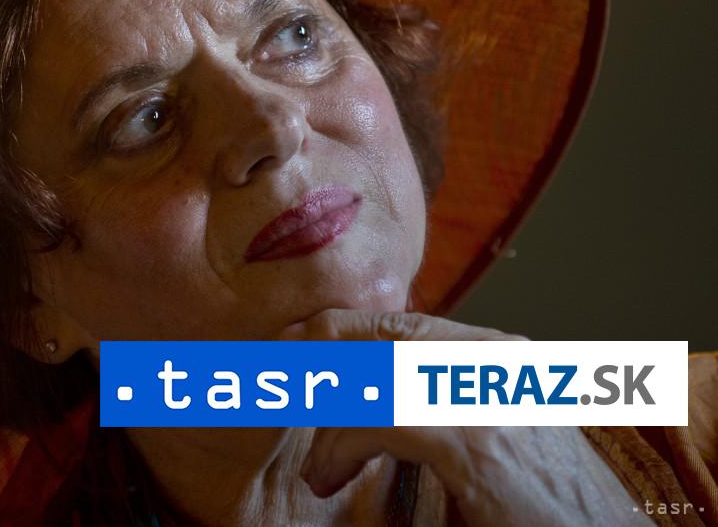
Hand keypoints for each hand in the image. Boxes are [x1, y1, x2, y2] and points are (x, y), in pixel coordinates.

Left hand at [281, 310, 650, 525]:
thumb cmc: (548, 501)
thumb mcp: (494, 438)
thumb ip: (445, 404)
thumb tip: (374, 397)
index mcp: (498, 354)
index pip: (402, 323)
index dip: (342, 334)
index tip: (297, 357)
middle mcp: (494, 358)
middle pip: (381, 333)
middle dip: (321, 356)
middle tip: (276, 384)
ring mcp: (485, 392)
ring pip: (372, 372)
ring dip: (327, 415)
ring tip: (315, 461)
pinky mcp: (474, 438)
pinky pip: (380, 419)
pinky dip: (341, 446)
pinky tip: (327, 477)